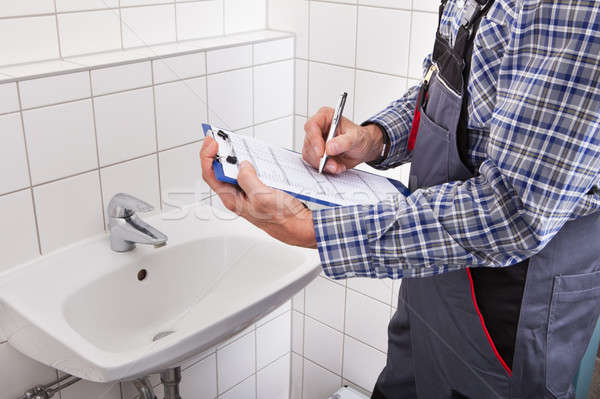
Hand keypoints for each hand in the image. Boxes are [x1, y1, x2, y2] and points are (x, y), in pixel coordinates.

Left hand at [200, 137, 316, 248]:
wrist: (300, 226)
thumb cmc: (283, 219)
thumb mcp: (262, 197)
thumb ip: (248, 180)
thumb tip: (242, 166)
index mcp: (233, 199)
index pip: (211, 175)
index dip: (207, 157)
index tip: (212, 142)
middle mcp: (238, 196)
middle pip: (220, 171)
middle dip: (218, 153)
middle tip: (219, 138)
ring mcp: (249, 193)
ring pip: (235, 171)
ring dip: (234, 157)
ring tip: (234, 144)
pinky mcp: (260, 190)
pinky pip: (250, 173)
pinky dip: (249, 162)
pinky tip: (253, 156)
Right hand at [303, 107, 384, 173]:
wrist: (363, 149)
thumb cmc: (360, 138)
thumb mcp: (356, 138)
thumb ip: (344, 142)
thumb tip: (330, 147)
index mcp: (325, 117)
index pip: (312, 125)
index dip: (314, 139)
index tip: (321, 152)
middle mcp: (318, 128)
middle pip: (309, 142)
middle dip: (319, 156)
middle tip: (332, 164)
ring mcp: (315, 142)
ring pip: (309, 154)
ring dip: (323, 164)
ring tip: (337, 166)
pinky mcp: (316, 154)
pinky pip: (314, 163)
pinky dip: (325, 168)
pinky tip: (336, 166)